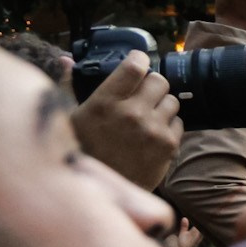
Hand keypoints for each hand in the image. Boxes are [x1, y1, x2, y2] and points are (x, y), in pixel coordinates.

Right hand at [70, 52, 182, 189]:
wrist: (106, 186)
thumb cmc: (85, 149)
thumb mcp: (71, 116)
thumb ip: (70, 85)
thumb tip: (66, 60)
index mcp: (105, 102)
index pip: (134, 68)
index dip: (140, 59)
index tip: (140, 61)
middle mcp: (132, 113)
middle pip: (159, 81)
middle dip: (153, 84)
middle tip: (145, 93)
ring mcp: (153, 129)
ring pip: (172, 100)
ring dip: (163, 104)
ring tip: (150, 114)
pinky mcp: (169, 145)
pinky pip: (179, 121)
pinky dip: (170, 124)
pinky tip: (155, 131)